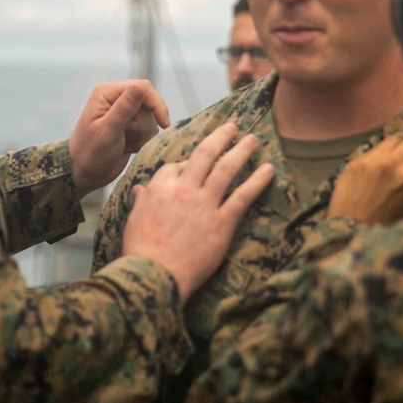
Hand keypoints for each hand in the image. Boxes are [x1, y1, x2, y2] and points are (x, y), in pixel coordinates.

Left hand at [68, 81, 169, 194]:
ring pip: (151, 118)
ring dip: (142, 134)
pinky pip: (149, 129)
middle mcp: (117, 99)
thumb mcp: (107, 132)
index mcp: (107, 93)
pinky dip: (142, 141)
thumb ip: (124, 109)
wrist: (84, 174)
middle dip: (142, 125)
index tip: (164, 123)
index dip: (156, 104)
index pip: (142, 88)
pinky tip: (128, 147)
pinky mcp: (131, 126)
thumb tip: (140, 88)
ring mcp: (125, 113)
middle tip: (126, 137)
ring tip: (125, 143)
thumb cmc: (90, 153)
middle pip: (149, 104)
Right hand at [122, 124, 274, 302]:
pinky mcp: (222, 223)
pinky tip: (268, 170)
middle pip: (205, 154)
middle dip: (221, 137)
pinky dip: (257, 181)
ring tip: (253, 139)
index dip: (188, 163)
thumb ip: (141, 200)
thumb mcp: (134, 219)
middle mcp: (184, 189)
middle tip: (233, 127)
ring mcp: (204, 204)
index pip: (176, 165)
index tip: (196, 164)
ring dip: (242, 150)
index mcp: (160, 187)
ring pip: (226, 168)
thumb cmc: (141, 250)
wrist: (155, 275)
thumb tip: (140, 190)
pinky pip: (243, 196)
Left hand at [329, 136, 402, 225]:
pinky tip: (377, 168)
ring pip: (395, 139)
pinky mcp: (356, 160)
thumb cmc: (388, 227)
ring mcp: (372, 159)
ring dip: (398, 149)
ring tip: (393, 164)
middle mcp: (393, 163)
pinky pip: (375, 147)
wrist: (350, 232)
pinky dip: (381, 154)